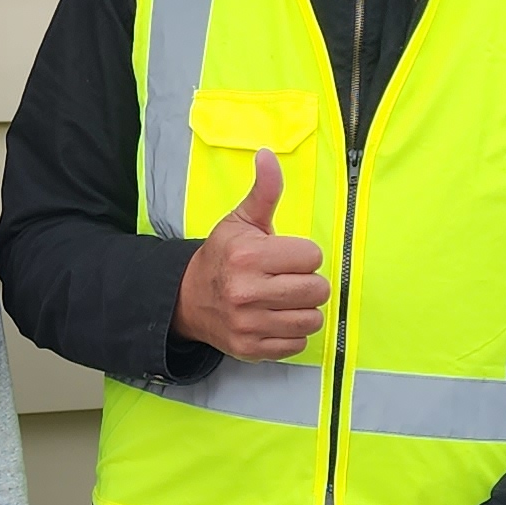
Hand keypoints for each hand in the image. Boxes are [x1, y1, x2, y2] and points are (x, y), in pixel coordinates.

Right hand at [174, 149, 329, 362]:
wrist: (188, 299)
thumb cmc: (222, 257)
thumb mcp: (240, 221)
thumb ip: (264, 191)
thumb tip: (268, 155)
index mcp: (248, 256)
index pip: (312, 256)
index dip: (303, 255)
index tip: (285, 257)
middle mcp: (247, 292)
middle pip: (317, 289)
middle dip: (307, 282)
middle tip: (287, 279)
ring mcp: (249, 324)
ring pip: (312, 319)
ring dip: (303, 309)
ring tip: (284, 299)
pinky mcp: (251, 348)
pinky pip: (297, 344)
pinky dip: (292, 333)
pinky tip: (275, 318)